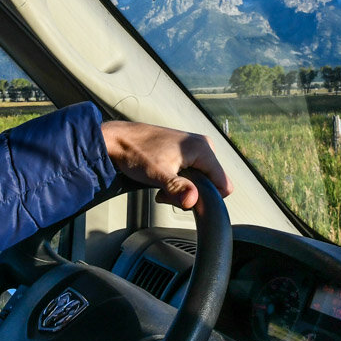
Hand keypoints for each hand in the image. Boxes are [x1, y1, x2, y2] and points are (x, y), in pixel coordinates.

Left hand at [101, 121, 231, 209]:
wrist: (117, 141)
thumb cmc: (135, 153)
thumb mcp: (157, 175)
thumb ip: (177, 189)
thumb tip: (192, 200)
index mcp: (203, 148)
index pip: (224, 185)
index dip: (206, 198)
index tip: (183, 197)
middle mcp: (203, 145)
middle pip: (211, 184)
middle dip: (191, 194)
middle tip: (167, 191)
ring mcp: (195, 147)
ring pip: (200, 181)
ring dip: (183, 189)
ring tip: (163, 184)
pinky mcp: (186, 151)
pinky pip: (192, 174)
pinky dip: (179, 182)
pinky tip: (163, 180)